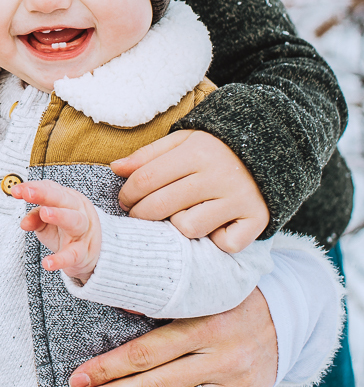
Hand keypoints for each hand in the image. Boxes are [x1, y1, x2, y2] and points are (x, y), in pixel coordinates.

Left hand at [13, 180, 102, 281]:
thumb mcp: (48, 221)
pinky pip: (72, 255)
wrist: (94, 253)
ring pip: (74, 221)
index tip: (17, 190)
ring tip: (44, 213)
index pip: (50, 188)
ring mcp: (82, 231)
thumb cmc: (66, 230)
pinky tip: (48, 263)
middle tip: (28, 193)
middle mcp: (77, 211)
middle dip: (45, 194)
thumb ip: (35, 217)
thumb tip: (24, 222)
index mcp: (67, 199)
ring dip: (59, 215)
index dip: (33, 188)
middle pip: (62, 199)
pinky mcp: (83, 253)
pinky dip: (60, 259)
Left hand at [65, 288, 277, 386]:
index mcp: (202, 325)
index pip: (144, 353)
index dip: (107, 368)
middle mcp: (221, 358)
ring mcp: (237, 385)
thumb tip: (115, 305)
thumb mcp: (196, 289)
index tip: (77, 379)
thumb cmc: (227, 297)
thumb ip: (159, 301)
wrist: (285, 311)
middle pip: (155, 386)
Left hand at [112, 128, 268, 251]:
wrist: (270, 148)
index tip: (125, 200)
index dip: (127, 194)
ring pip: (189, 228)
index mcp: (197, 152)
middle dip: (140, 215)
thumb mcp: (182, 142)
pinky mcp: (257, 218)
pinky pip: (225, 244)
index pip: (146, 179)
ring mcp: (239, 198)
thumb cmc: (215, 148)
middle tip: (139, 214)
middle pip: (162, 205)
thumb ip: (148, 156)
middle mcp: (218, 175)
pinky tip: (213, 227)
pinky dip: (216, 241)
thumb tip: (115, 168)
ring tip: (178, 216)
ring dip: (178, 226)